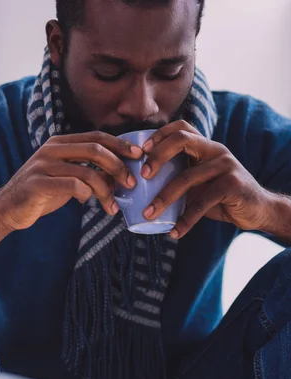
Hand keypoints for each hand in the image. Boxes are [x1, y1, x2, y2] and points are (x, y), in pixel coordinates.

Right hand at [0, 132, 142, 230]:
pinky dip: (86, 195)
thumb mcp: (66, 176)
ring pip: (87, 172)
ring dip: (105, 190)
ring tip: (111, 205)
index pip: (96, 137)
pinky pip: (73, 186)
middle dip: (118, 166)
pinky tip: (84, 202)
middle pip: (95, 150)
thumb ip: (87, 170)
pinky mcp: (37, 184)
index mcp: (59, 143)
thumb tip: (119, 174)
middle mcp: (51, 150)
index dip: (120, 144)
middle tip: (131, 183)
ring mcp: (42, 166)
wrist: (8, 209)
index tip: (139, 156)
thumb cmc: (41, 193)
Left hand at [141, 120, 270, 238]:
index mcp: (205, 146)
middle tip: (141, 177)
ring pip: (186, 177)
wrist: (258, 209)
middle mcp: (215, 150)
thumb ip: (177, 179)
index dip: (159, 135)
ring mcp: (226, 165)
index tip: (141, 151)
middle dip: (157, 156)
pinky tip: (174, 232)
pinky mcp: (233, 185)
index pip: (180, 128)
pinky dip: (185, 220)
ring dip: (164, 198)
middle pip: (181, 140)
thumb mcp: (197, 183)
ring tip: (148, 214)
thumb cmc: (219, 196)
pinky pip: (202, 202)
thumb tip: (138, 189)